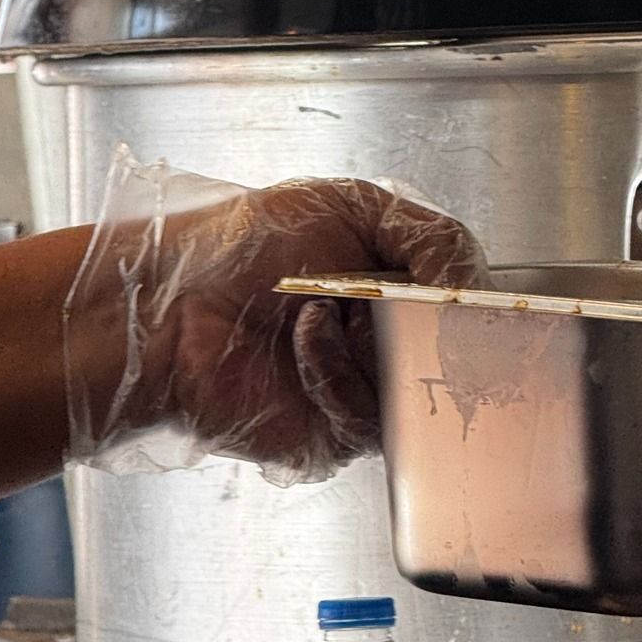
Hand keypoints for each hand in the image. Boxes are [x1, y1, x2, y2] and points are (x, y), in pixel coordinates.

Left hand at [65, 154, 488, 481]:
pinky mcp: (334, 435)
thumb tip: (472, 285)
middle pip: (456, 356)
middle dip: (430, 325)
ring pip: (419, 390)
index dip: (473, 303)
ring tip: (322, 306)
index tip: (464, 292)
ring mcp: (363, 392)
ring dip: (376, 343)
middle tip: (396, 298)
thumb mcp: (351, 206)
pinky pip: (369, 417)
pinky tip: (302, 336)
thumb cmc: (239, 246)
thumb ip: (432, 235)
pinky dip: (336, 369)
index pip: (470, 309)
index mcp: (397, 290)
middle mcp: (384, 345)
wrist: (169, 300)